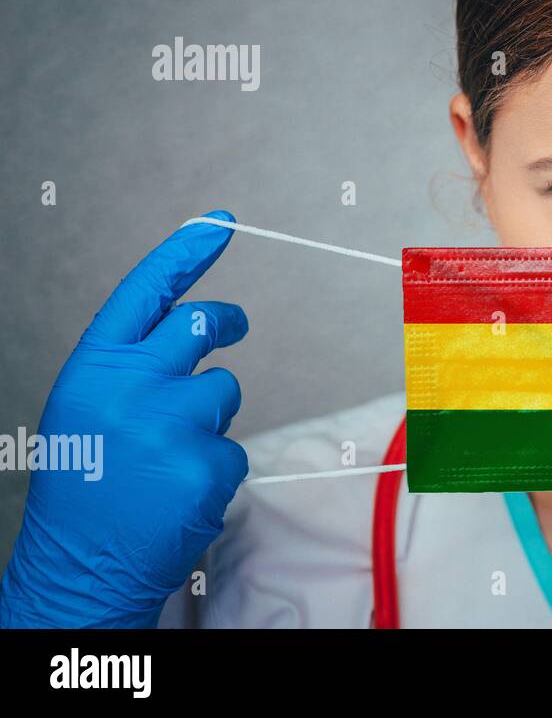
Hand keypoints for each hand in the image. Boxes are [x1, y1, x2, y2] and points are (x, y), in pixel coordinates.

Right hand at [0, 211, 248, 627]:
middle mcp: (130, 385)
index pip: (148, 291)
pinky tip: (177, 494)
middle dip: (226, 322)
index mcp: (94, 367)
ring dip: (209, 418)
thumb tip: (196, 323)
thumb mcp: (89, 408)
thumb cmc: (86, 483)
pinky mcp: (206, 463)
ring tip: (165, 459)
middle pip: (201, 324)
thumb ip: (134, 365)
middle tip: (235, 326)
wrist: (77, 567)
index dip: (186, 252)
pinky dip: (214, 469)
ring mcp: (171, 423)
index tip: (221, 222)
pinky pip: (234, 448)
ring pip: (225, 390)